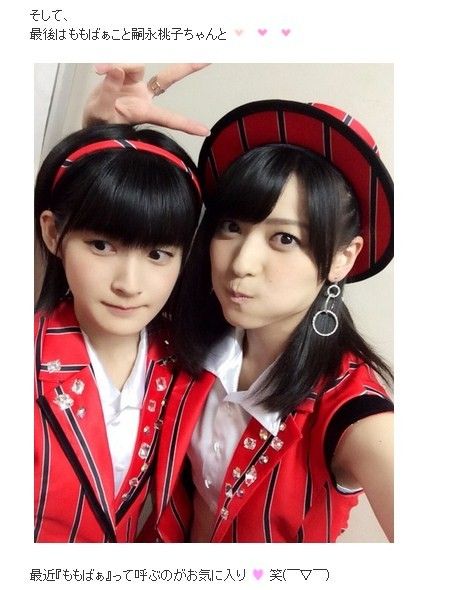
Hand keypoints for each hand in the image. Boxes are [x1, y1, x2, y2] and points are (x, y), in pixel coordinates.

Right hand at [82, 63, 209, 135]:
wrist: (91, 120)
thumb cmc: (98, 125)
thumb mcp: (100, 113)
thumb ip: (108, 92)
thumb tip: (117, 69)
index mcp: (144, 112)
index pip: (169, 118)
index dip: (186, 124)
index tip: (205, 131)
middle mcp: (144, 97)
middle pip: (168, 78)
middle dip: (186, 67)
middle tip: (206, 59)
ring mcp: (137, 85)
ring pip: (136, 64)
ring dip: (120, 63)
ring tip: (98, 70)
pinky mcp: (126, 76)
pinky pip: (123, 63)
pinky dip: (110, 64)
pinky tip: (98, 69)